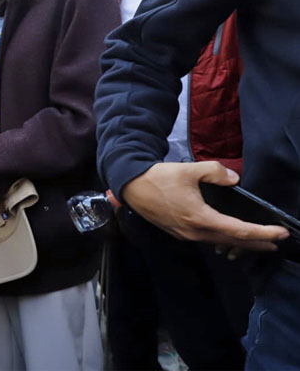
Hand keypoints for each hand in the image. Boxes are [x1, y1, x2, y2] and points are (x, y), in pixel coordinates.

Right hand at [122, 161, 288, 249]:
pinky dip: (223, 241)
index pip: (238, 230)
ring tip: (257, 242)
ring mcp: (185, 235)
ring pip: (219, 243)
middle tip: (276, 242)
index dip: (262, 233)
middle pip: (232, 242)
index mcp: (200, 218)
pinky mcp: (179, 233)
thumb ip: (215, 172)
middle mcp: (194, 232)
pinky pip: (207, 240)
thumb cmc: (158, 178)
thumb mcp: (189, 170)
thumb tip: (234, 178)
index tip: (281, 233)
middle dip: (256, 243)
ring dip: (240, 243)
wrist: (131, 186)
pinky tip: (228, 237)